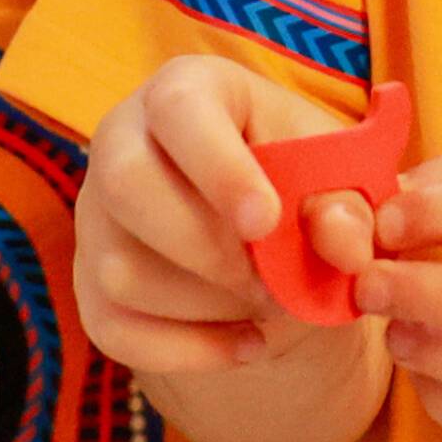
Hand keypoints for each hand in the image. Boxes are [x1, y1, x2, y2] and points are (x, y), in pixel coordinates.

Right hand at [74, 56, 380, 380]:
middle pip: (125, 185)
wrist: (271, 238)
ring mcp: (96, 216)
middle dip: (207, 248)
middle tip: (271, 278)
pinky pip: (114, 330)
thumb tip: (340, 243)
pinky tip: (248, 344)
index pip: (179, 110)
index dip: (219, 168)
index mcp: (188, 90)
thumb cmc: (303, 185)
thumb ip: (351, 208)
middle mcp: (122, 139)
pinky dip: (189, 351)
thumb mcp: (341, 181)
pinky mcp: (89, 282)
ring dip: (207, 306)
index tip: (266, 222)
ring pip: (119, 269)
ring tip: (268, 304)